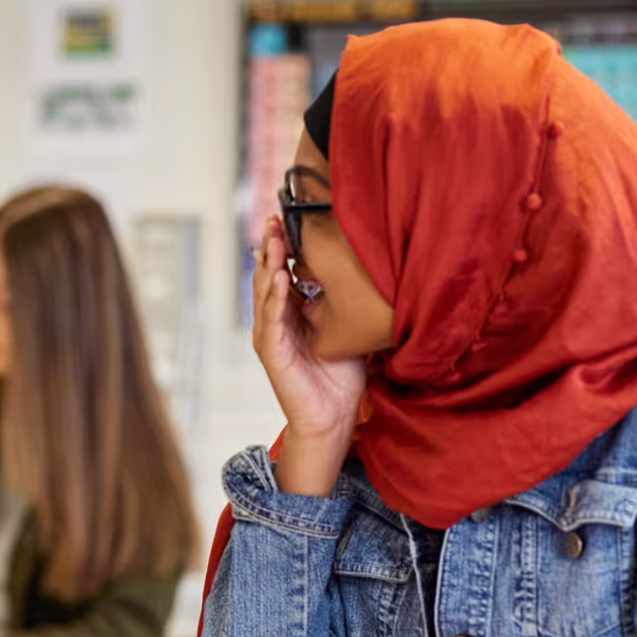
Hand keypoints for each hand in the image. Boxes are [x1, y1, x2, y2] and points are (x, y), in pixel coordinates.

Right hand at [252, 215, 365, 494]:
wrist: (332, 419)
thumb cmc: (340, 378)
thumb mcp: (347, 332)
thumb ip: (346, 305)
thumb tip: (371, 273)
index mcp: (291, 314)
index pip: (283, 273)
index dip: (284, 247)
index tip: (289, 219)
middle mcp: (275, 321)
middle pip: (268, 276)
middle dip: (271, 247)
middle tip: (275, 218)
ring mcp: (270, 336)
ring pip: (265, 293)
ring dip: (268, 265)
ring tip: (274, 240)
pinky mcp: (272, 352)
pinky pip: (271, 320)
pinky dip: (274, 298)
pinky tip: (279, 278)